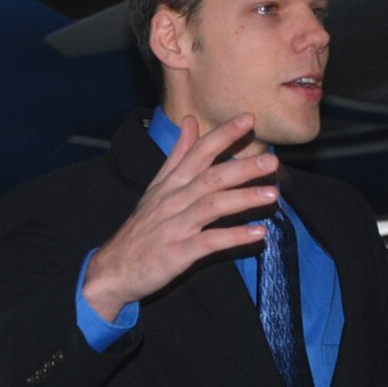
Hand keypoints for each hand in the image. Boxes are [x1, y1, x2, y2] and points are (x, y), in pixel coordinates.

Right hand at [83, 114, 279, 319]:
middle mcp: (173, 200)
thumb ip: (178, 154)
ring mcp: (175, 227)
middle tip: (272, 160)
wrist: (114, 268)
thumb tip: (191, 120)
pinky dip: (233, 237)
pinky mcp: (176, 253)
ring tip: (272, 194)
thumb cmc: (142, 228)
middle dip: (242, 167)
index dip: (223, 134)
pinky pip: (208, 242)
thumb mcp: (157, 187)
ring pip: (211, 206)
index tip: (249, 118)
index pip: (199, 152)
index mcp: (170, 183)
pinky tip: (258, 233)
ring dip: (243, 199)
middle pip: (210, 178)